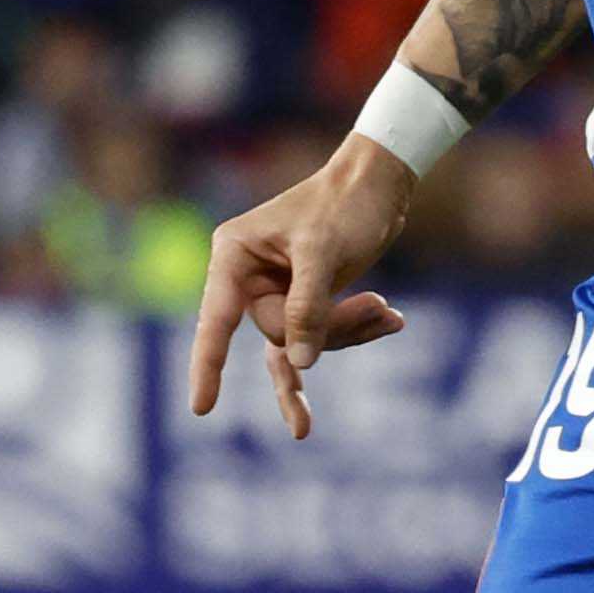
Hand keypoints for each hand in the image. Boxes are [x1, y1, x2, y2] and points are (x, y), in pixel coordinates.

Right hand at [186, 137, 419, 440]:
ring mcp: (275, 291)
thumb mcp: (325, 252)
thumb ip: (307, 308)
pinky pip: (319, 337)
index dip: (207, 366)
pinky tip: (392, 320)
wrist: (380, 183)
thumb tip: (300, 365)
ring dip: (349, 332)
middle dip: (329, 329)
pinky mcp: (303, 300)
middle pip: (278, 334)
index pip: (215, 321)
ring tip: (389, 313)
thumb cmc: (345, 204)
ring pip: (303, 342)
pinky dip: (354, 332)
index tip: (201, 409)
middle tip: (378, 306)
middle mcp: (247, 276)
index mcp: (234, 255)